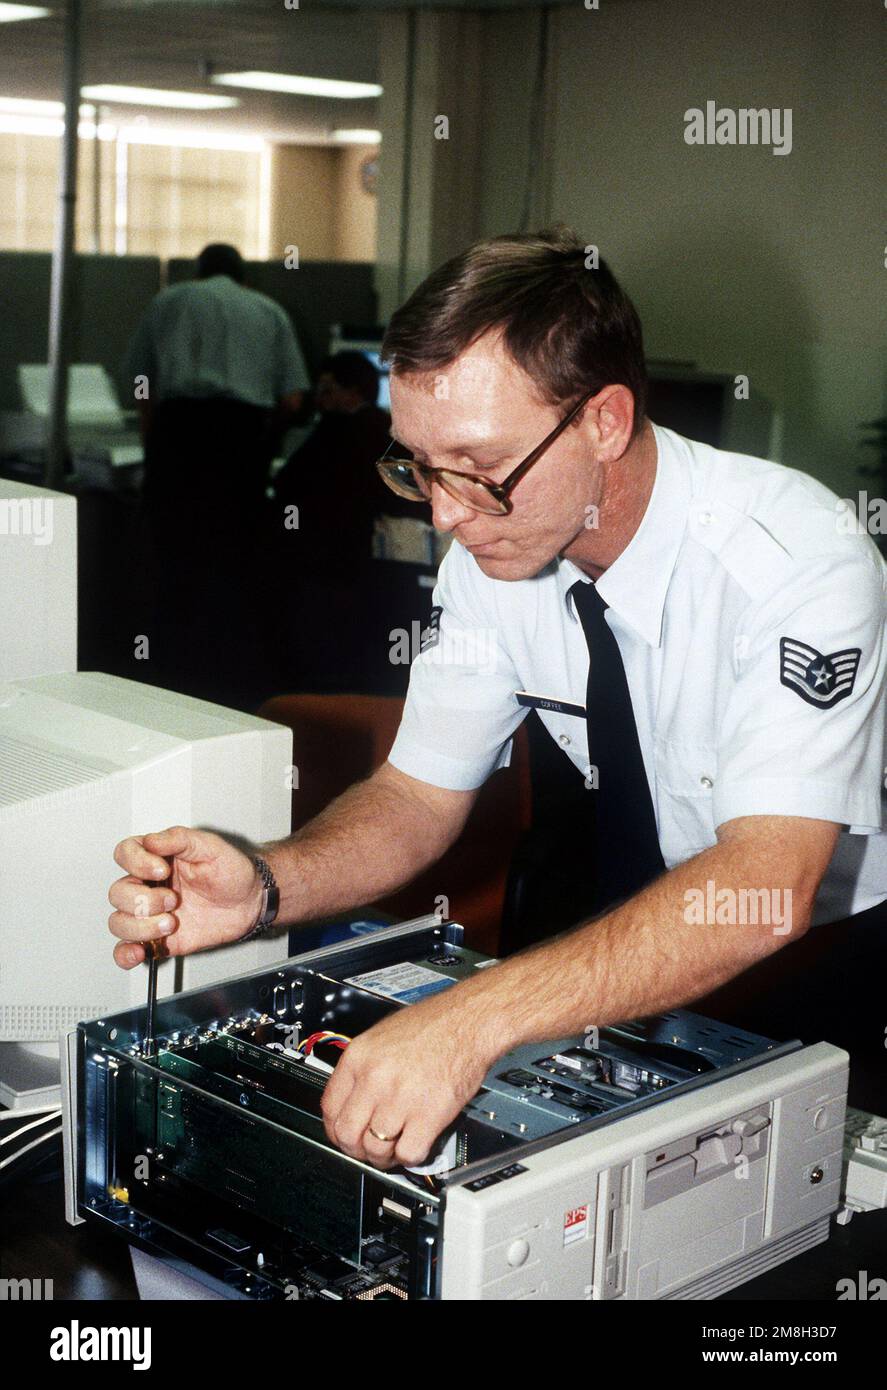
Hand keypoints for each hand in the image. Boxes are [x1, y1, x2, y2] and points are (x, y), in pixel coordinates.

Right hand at [108, 826, 262, 968]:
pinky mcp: (157, 939)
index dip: (136, 862)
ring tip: (171, 923)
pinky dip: (125, 954)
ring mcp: (150, 914)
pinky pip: (126, 949)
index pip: (124, 853)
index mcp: (155, 858)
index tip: (161, 870)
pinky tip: (139, 952)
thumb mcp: (211, 846)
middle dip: (144, 900)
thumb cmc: (231, 872)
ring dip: (141, 926)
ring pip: (118, 922)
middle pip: (117, 893)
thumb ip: (179, 839)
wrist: (250, 902)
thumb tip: (150, 841)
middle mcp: (148, 886)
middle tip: (173, 900)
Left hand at [320, 988, 497, 1169]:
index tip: (345, 1136)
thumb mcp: (383, 1035)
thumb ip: (364, 1068)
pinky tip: (416, 1144)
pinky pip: (409, 1153)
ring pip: (376, 1148)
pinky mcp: (430, 1114)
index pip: (329, 1108)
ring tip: (394, 1149)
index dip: (336, 1130)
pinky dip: (411, 1157)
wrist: (469, 1021)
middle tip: (368, 1149)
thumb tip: (355, 1099)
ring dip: (384, 1157)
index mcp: (359, 1056)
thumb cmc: (435, 1024)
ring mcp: (401, 1098)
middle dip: (356, 1149)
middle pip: (348, 1134)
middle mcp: (375, 1078)